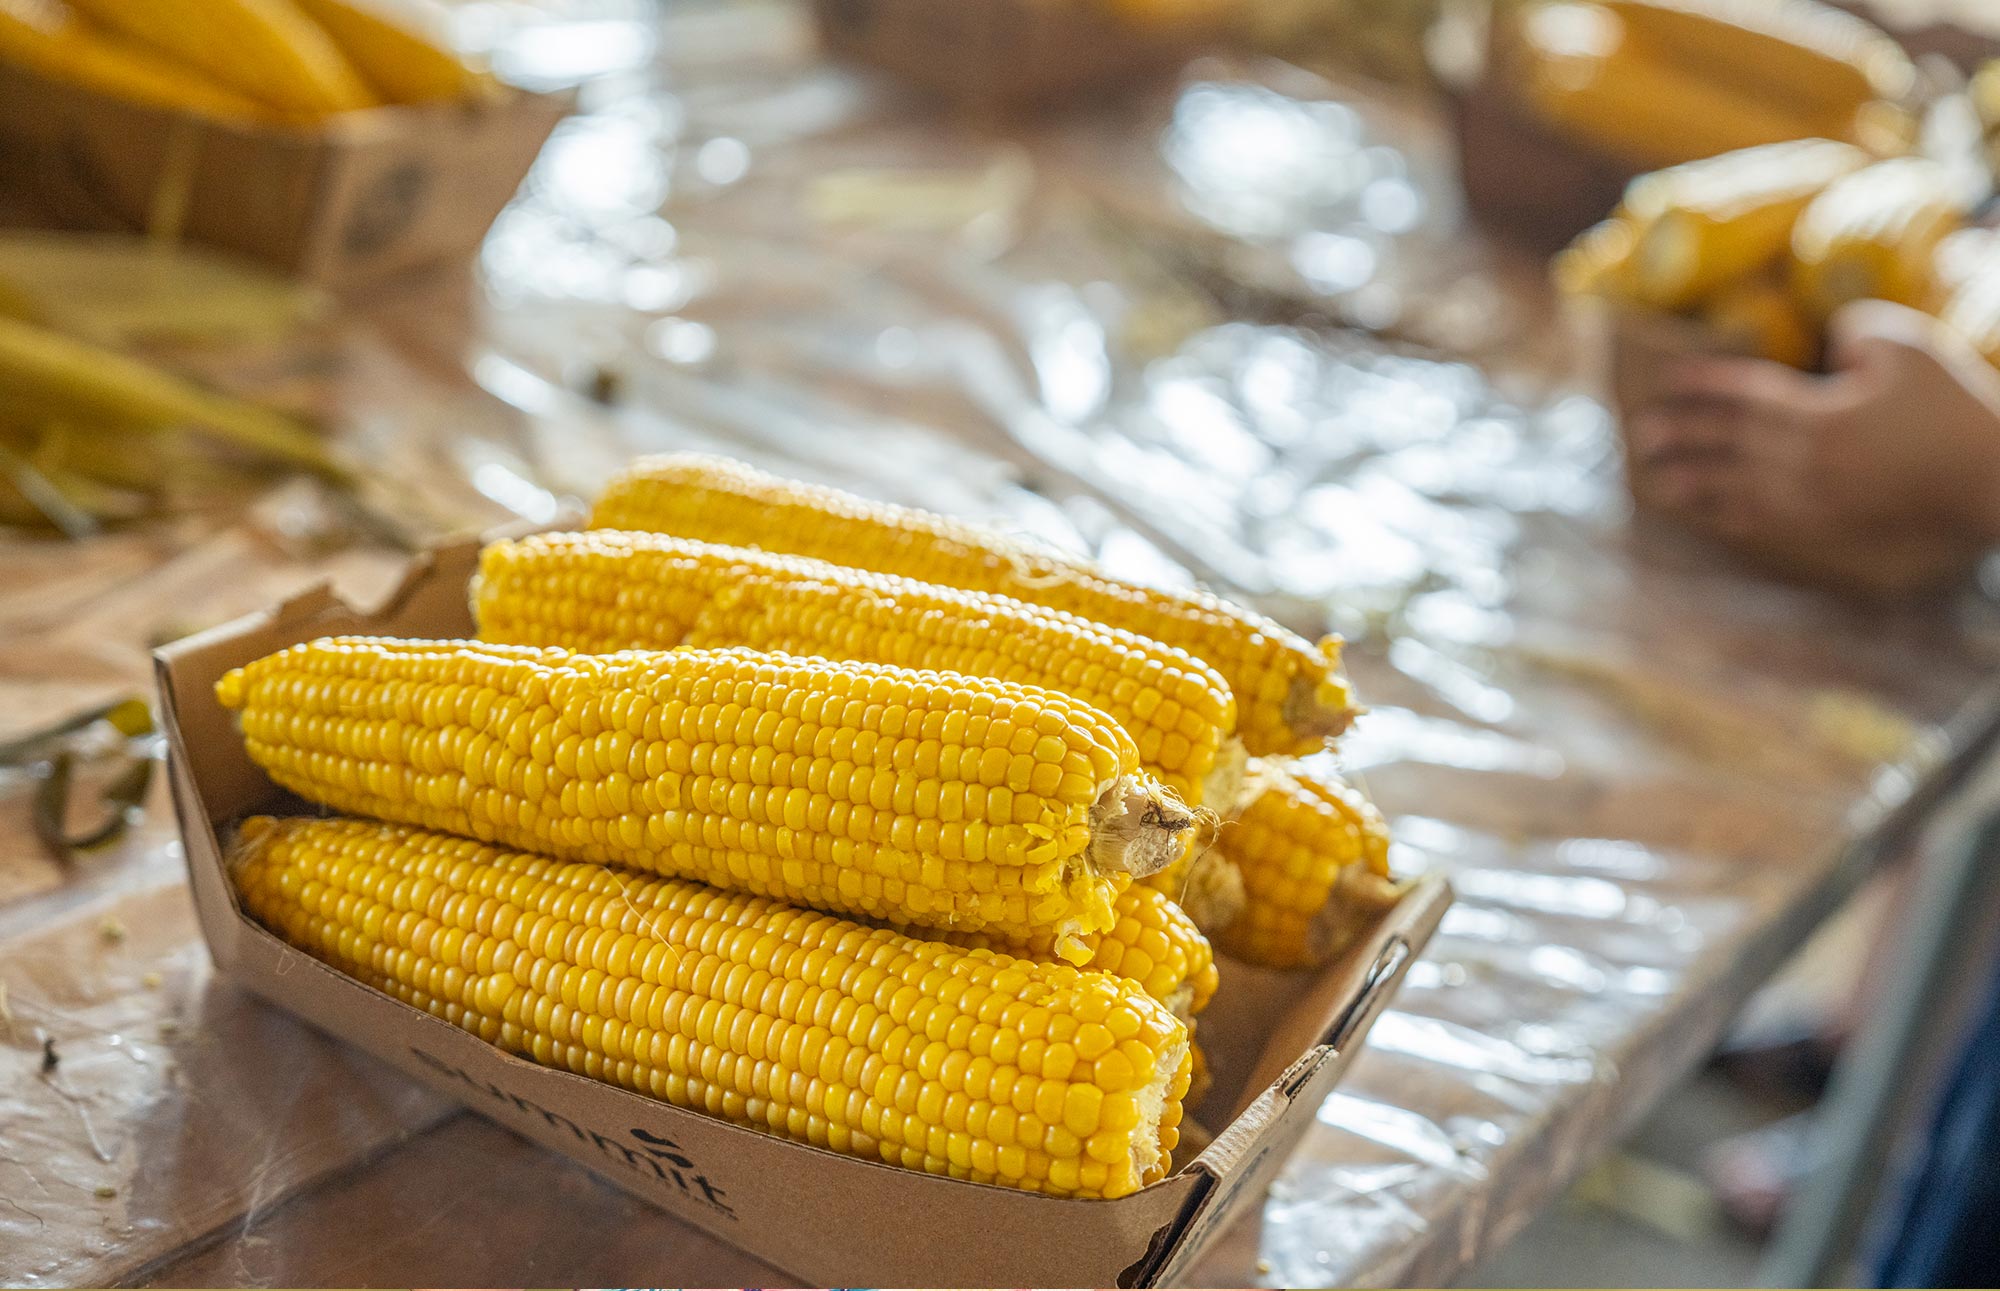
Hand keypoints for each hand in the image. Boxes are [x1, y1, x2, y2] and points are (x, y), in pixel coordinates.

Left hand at [1625, 300, 1999, 595]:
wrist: (1987, 477)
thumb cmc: (1952, 407)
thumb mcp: (1908, 346)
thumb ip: (1855, 328)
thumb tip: (1824, 339)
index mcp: (1816, 415)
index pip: (1743, 395)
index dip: (1701, 384)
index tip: (1665, 379)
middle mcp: (1803, 461)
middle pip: (1727, 443)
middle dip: (1683, 435)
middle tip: (1642, 433)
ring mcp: (1813, 500)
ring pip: (1735, 489)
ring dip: (1693, 484)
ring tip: (1656, 482)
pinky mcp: (1830, 526)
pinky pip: (1765, 524)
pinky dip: (1729, 518)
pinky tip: (1709, 517)